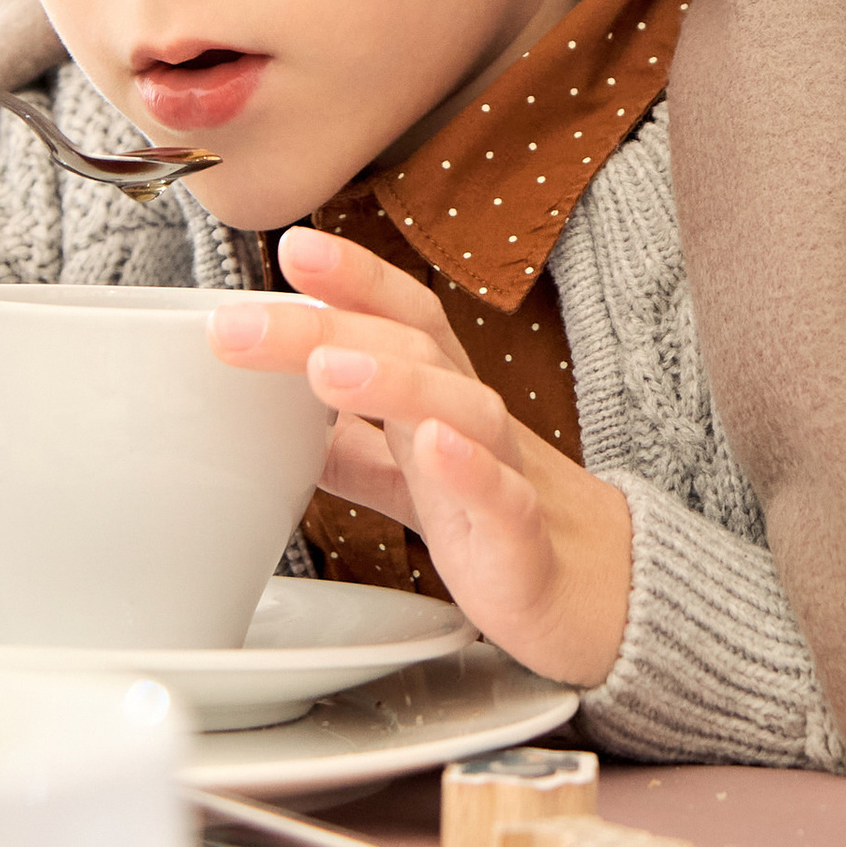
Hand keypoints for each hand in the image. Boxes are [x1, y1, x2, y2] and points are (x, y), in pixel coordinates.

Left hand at [207, 227, 632, 686]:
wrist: (603, 597)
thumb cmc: (500, 523)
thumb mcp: (411, 477)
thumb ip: (351, 448)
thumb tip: (273, 423)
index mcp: (443, 400)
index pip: (403, 318)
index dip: (354, 279)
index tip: (291, 249)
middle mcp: (473, 422)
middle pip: (414, 348)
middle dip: (330, 323)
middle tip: (242, 322)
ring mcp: (504, 476)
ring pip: (461, 409)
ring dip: (394, 380)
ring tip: (326, 367)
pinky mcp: (524, 542)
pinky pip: (504, 498)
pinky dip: (471, 469)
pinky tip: (435, 447)